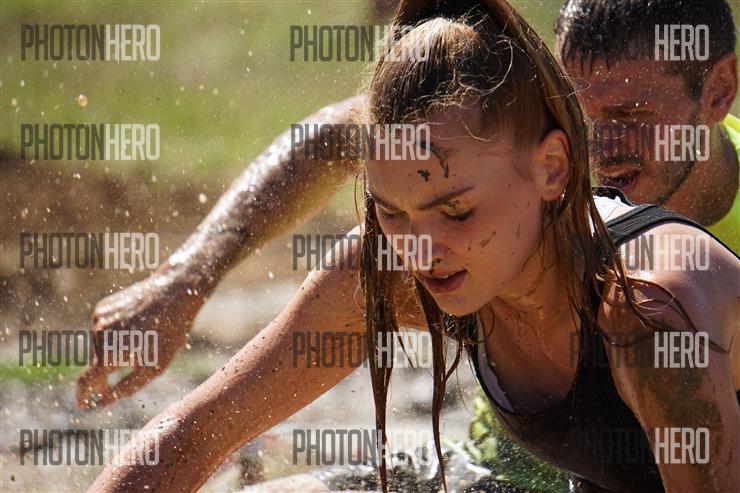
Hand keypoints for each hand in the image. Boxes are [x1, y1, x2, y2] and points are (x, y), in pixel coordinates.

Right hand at [76, 273, 203, 408]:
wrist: (174, 292)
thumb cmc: (169, 333)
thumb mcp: (154, 367)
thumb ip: (126, 388)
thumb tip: (102, 403)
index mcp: (110, 353)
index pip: (87, 381)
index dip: (83, 396)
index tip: (83, 405)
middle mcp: (98, 335)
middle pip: (97, 363)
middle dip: (109, 371)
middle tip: (131, 367)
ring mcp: (98, 318)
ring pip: (101, 345)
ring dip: (115, 349)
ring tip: (142, 339)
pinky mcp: (102, 307)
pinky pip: (104, 328)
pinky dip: (115, 333)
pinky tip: (136, 326)